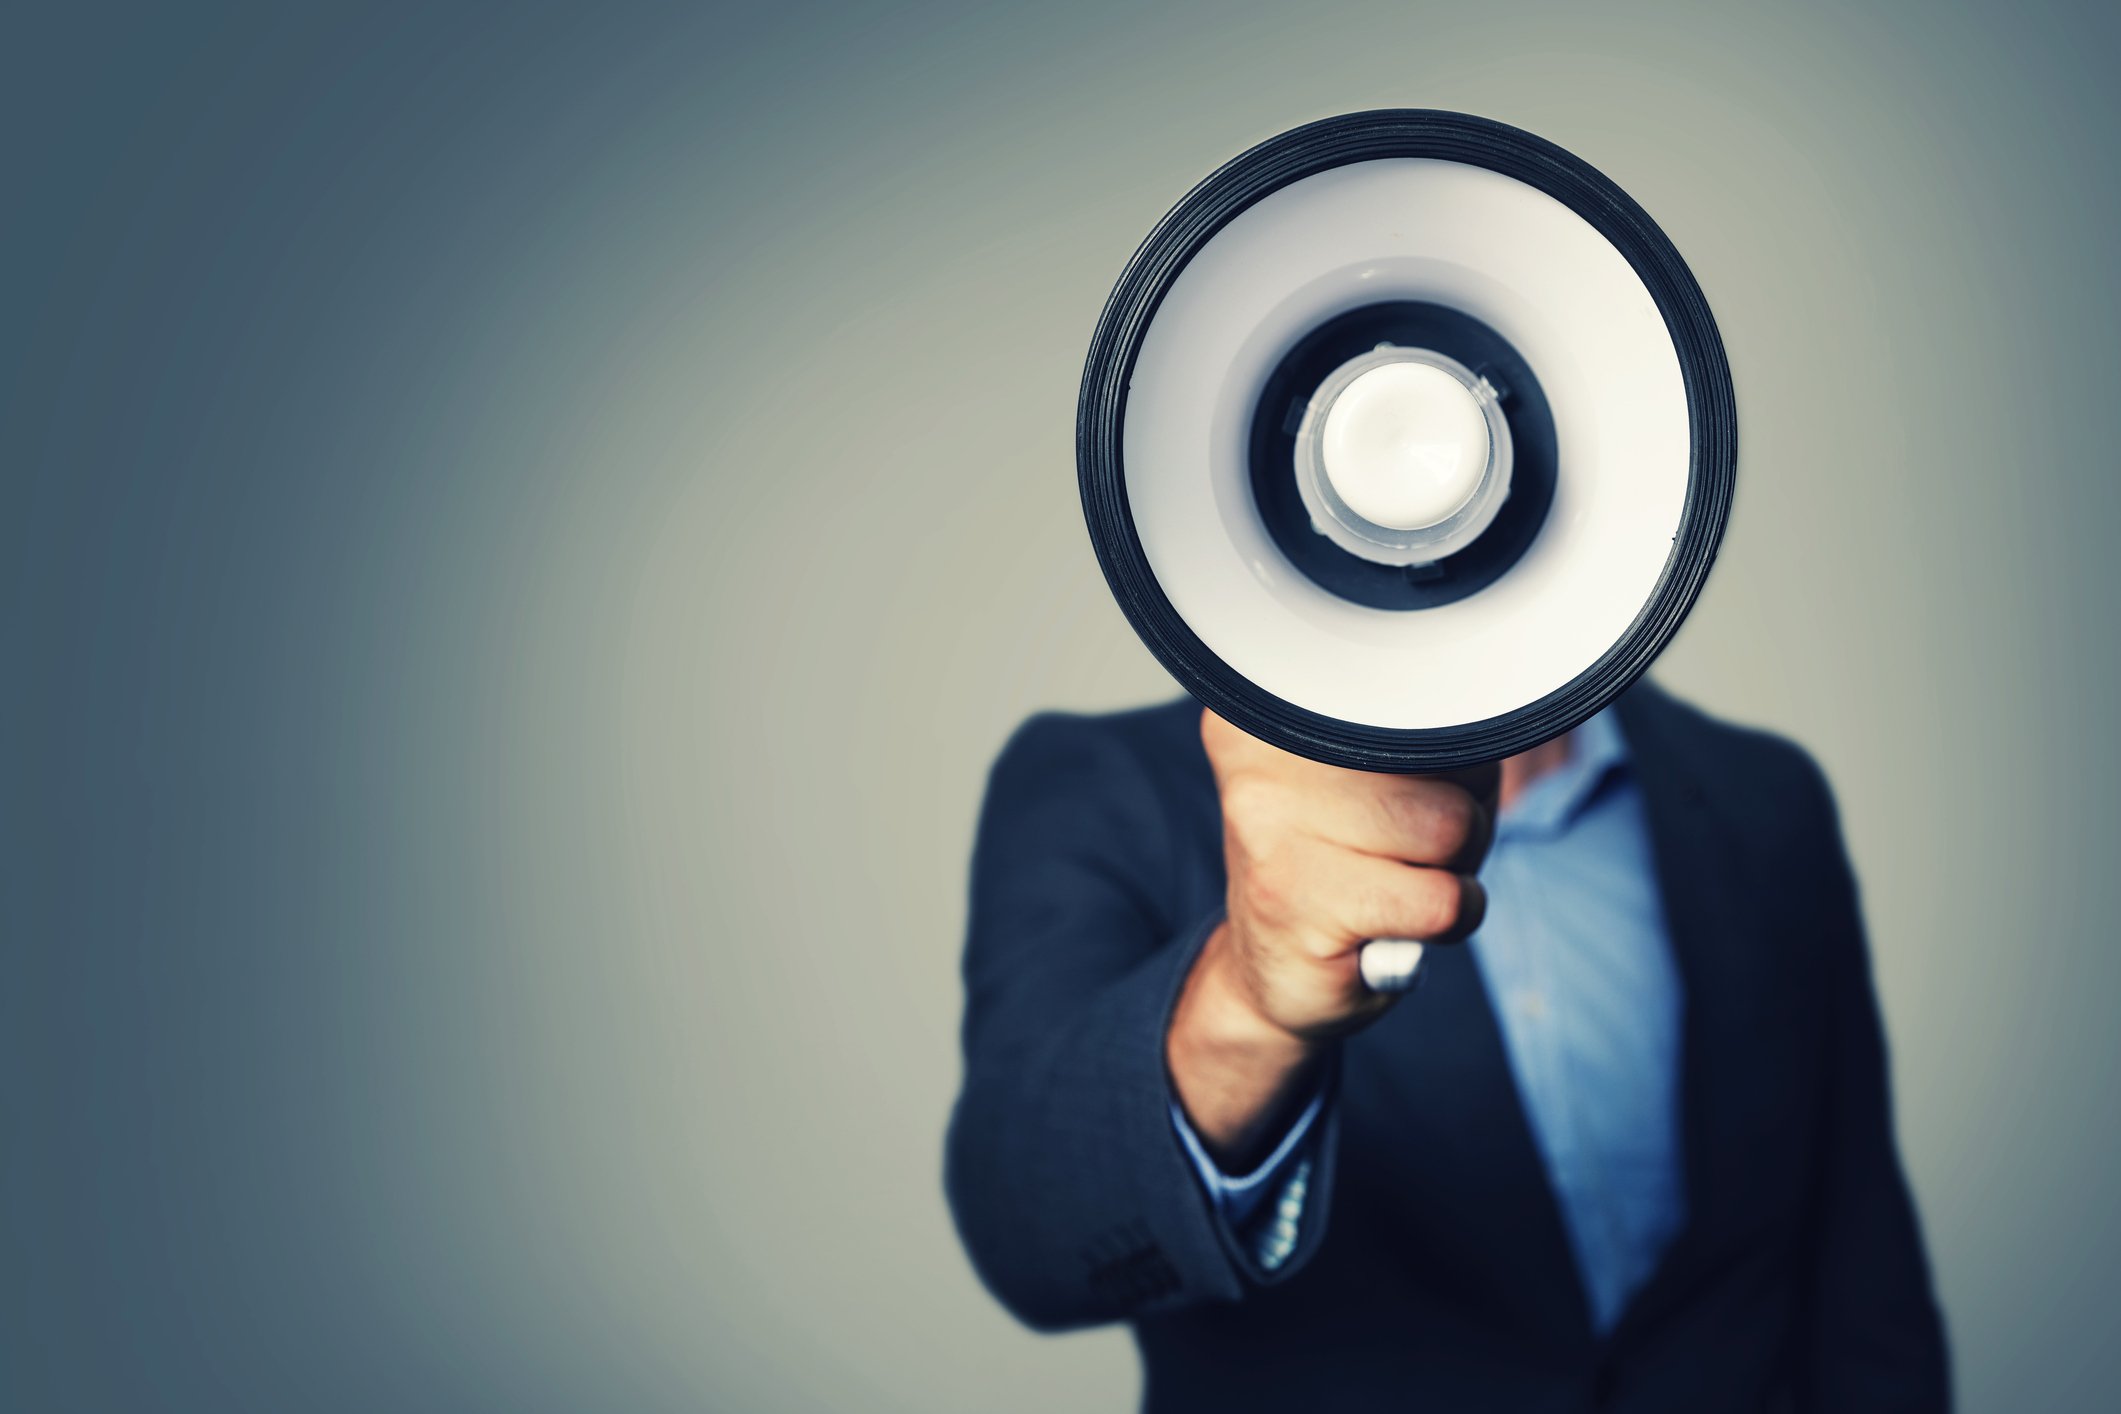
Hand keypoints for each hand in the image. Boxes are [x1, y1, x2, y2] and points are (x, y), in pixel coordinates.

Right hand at [1166, 709, 1497, 1163]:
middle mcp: (1260, 751)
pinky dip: (1449, 919)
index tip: (1401, 788)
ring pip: (1449, 826)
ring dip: (1453, 867)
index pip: (1425, 695)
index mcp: (1280, 701)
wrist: (1274, 970)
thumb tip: (1487, 732)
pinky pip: (1442, 900)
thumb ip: (1431, 733)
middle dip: (1456, 812)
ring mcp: (1268, 824)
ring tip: (1399, 881)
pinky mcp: (1294, 901)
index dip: (1448, 753)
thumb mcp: (1390, 776)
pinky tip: (1398, 924)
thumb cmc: (1351, 861)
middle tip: (1399, 849)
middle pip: (1443, 757)